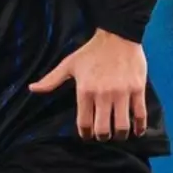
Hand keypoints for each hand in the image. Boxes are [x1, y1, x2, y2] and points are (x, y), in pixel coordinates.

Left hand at [28, 29, 147, 140]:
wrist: (118, 35)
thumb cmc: (92, 50)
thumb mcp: (69, 64)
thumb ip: (51, 80)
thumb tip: (32, 89)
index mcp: (85, 91)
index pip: (84, 123)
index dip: (85, 134)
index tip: (87, 135)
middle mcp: (103, 95)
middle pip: (103, 129)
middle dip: (102, 137)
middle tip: (103, 136)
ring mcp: (122, 93)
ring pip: (122, 126)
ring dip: (119, 135)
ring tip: (118, 134)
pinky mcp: (137, 89)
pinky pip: (140, 115)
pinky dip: (139, 127)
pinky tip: (137, 131)